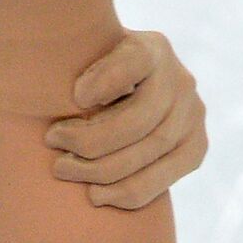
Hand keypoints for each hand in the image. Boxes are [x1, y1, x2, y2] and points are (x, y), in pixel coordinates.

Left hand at [44, 29, 208, 208]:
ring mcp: (192, 115)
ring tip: (64, 170)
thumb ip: (67, 63)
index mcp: (150, 48)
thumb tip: (47, 84)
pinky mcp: (195, 148)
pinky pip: (164, 178)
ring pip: (152, 150)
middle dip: (91, 138)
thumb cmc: (82, 76)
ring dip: (103, 169)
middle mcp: (179, 79)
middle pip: (140, 117)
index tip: (75, 97)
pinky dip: (128, 192)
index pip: (133, 62)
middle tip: (52, 142)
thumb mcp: (77, 58)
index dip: (105, 81)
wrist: (119, 97)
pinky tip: (95, 194)